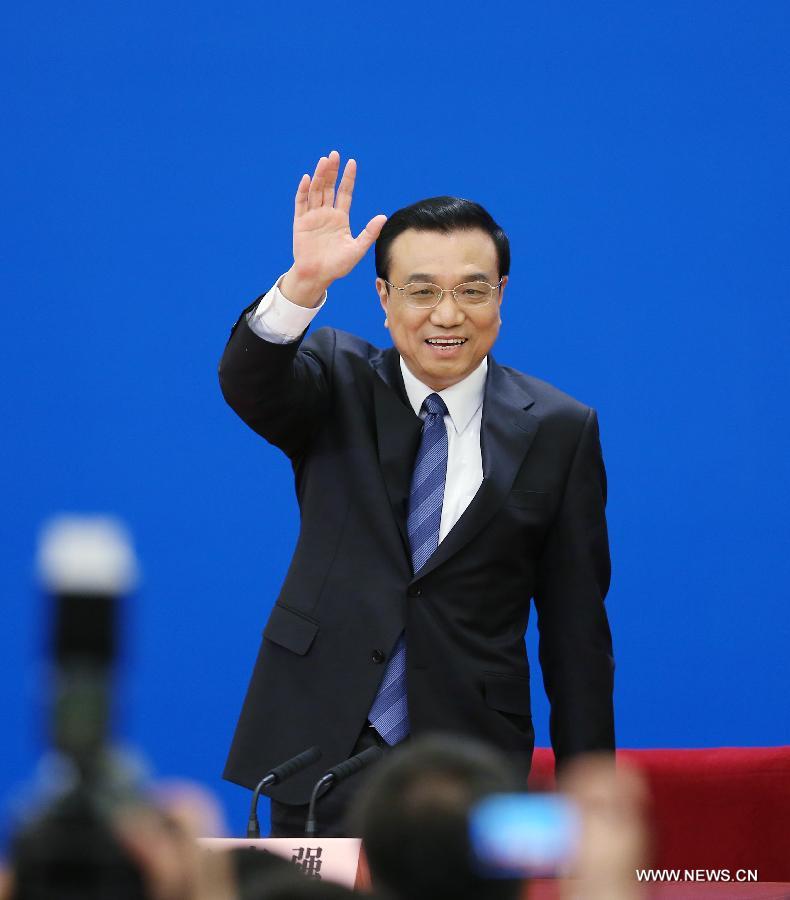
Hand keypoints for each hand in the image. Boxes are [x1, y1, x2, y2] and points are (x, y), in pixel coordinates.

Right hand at [280, 151, 386, 306]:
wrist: (317, 276)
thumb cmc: (337, 266)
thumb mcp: (357, 249)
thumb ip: (369, 233)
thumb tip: (383, 217)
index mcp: (340, 218)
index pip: (345, 193)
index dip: (348, 178)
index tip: (352, 162)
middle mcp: (326, 214)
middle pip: (329, 187)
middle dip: (332, 171)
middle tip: (335, 154)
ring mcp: (313, 216)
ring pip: (316, 191)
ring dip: (319, 176)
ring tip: (324, 161)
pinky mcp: (300, 222)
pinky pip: (301, 203)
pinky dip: (303, 191)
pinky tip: (306, 179)